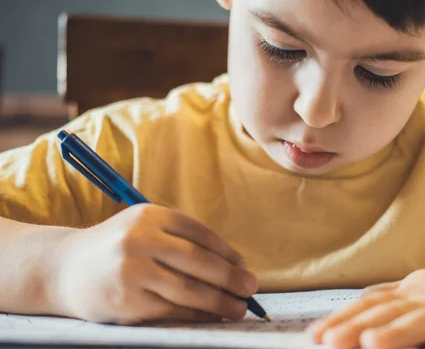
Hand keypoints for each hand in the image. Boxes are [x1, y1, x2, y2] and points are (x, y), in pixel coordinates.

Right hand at [52, 204, 256, 324]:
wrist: (63, 269)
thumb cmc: (116, 247)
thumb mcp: (144, 228)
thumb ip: (182, 239)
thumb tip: (233, 264)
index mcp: (149, 215)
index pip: (199, 233)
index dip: (226, 252)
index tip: (243, 266)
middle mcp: (140, 240)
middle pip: (198, 261)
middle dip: (230, 278)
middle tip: (252, 288)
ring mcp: (131, 272)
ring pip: (188, 290)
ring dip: (219, 302)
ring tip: (239, 308)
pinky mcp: (126, 302)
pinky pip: (171, 311)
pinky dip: (196, 315)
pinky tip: (212, 317)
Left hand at [309, 246, 424, 348]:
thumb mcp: (421, 289)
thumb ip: (389, 299)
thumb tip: (349, 312)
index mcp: (412, 291)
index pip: (371, 305)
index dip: (343, 320)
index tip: (314, 336)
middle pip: (390, 313)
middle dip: (358, 329)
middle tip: (329, 342)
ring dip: (399, 334)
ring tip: (372, 345)